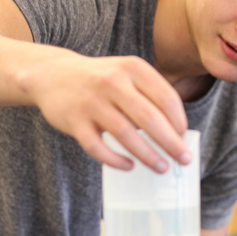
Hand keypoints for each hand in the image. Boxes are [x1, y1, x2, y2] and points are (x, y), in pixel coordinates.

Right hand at [19, 54, 189, 172]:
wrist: (52, 75)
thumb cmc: (102, 79)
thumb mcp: (128, 74)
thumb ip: (151, 96)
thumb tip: (177, 134)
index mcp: (133, 68)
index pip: (166, 98)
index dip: (179, 121)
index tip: (184, 137)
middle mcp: (113, 82)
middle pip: (150, 119)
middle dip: (171, 143)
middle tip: (184, 159)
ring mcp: (92, 101)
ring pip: (126, 135)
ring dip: (148, 155)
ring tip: (161, 167)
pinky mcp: (74, 120)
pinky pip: (98, 147)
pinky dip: (115, 160)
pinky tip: (129, 165)